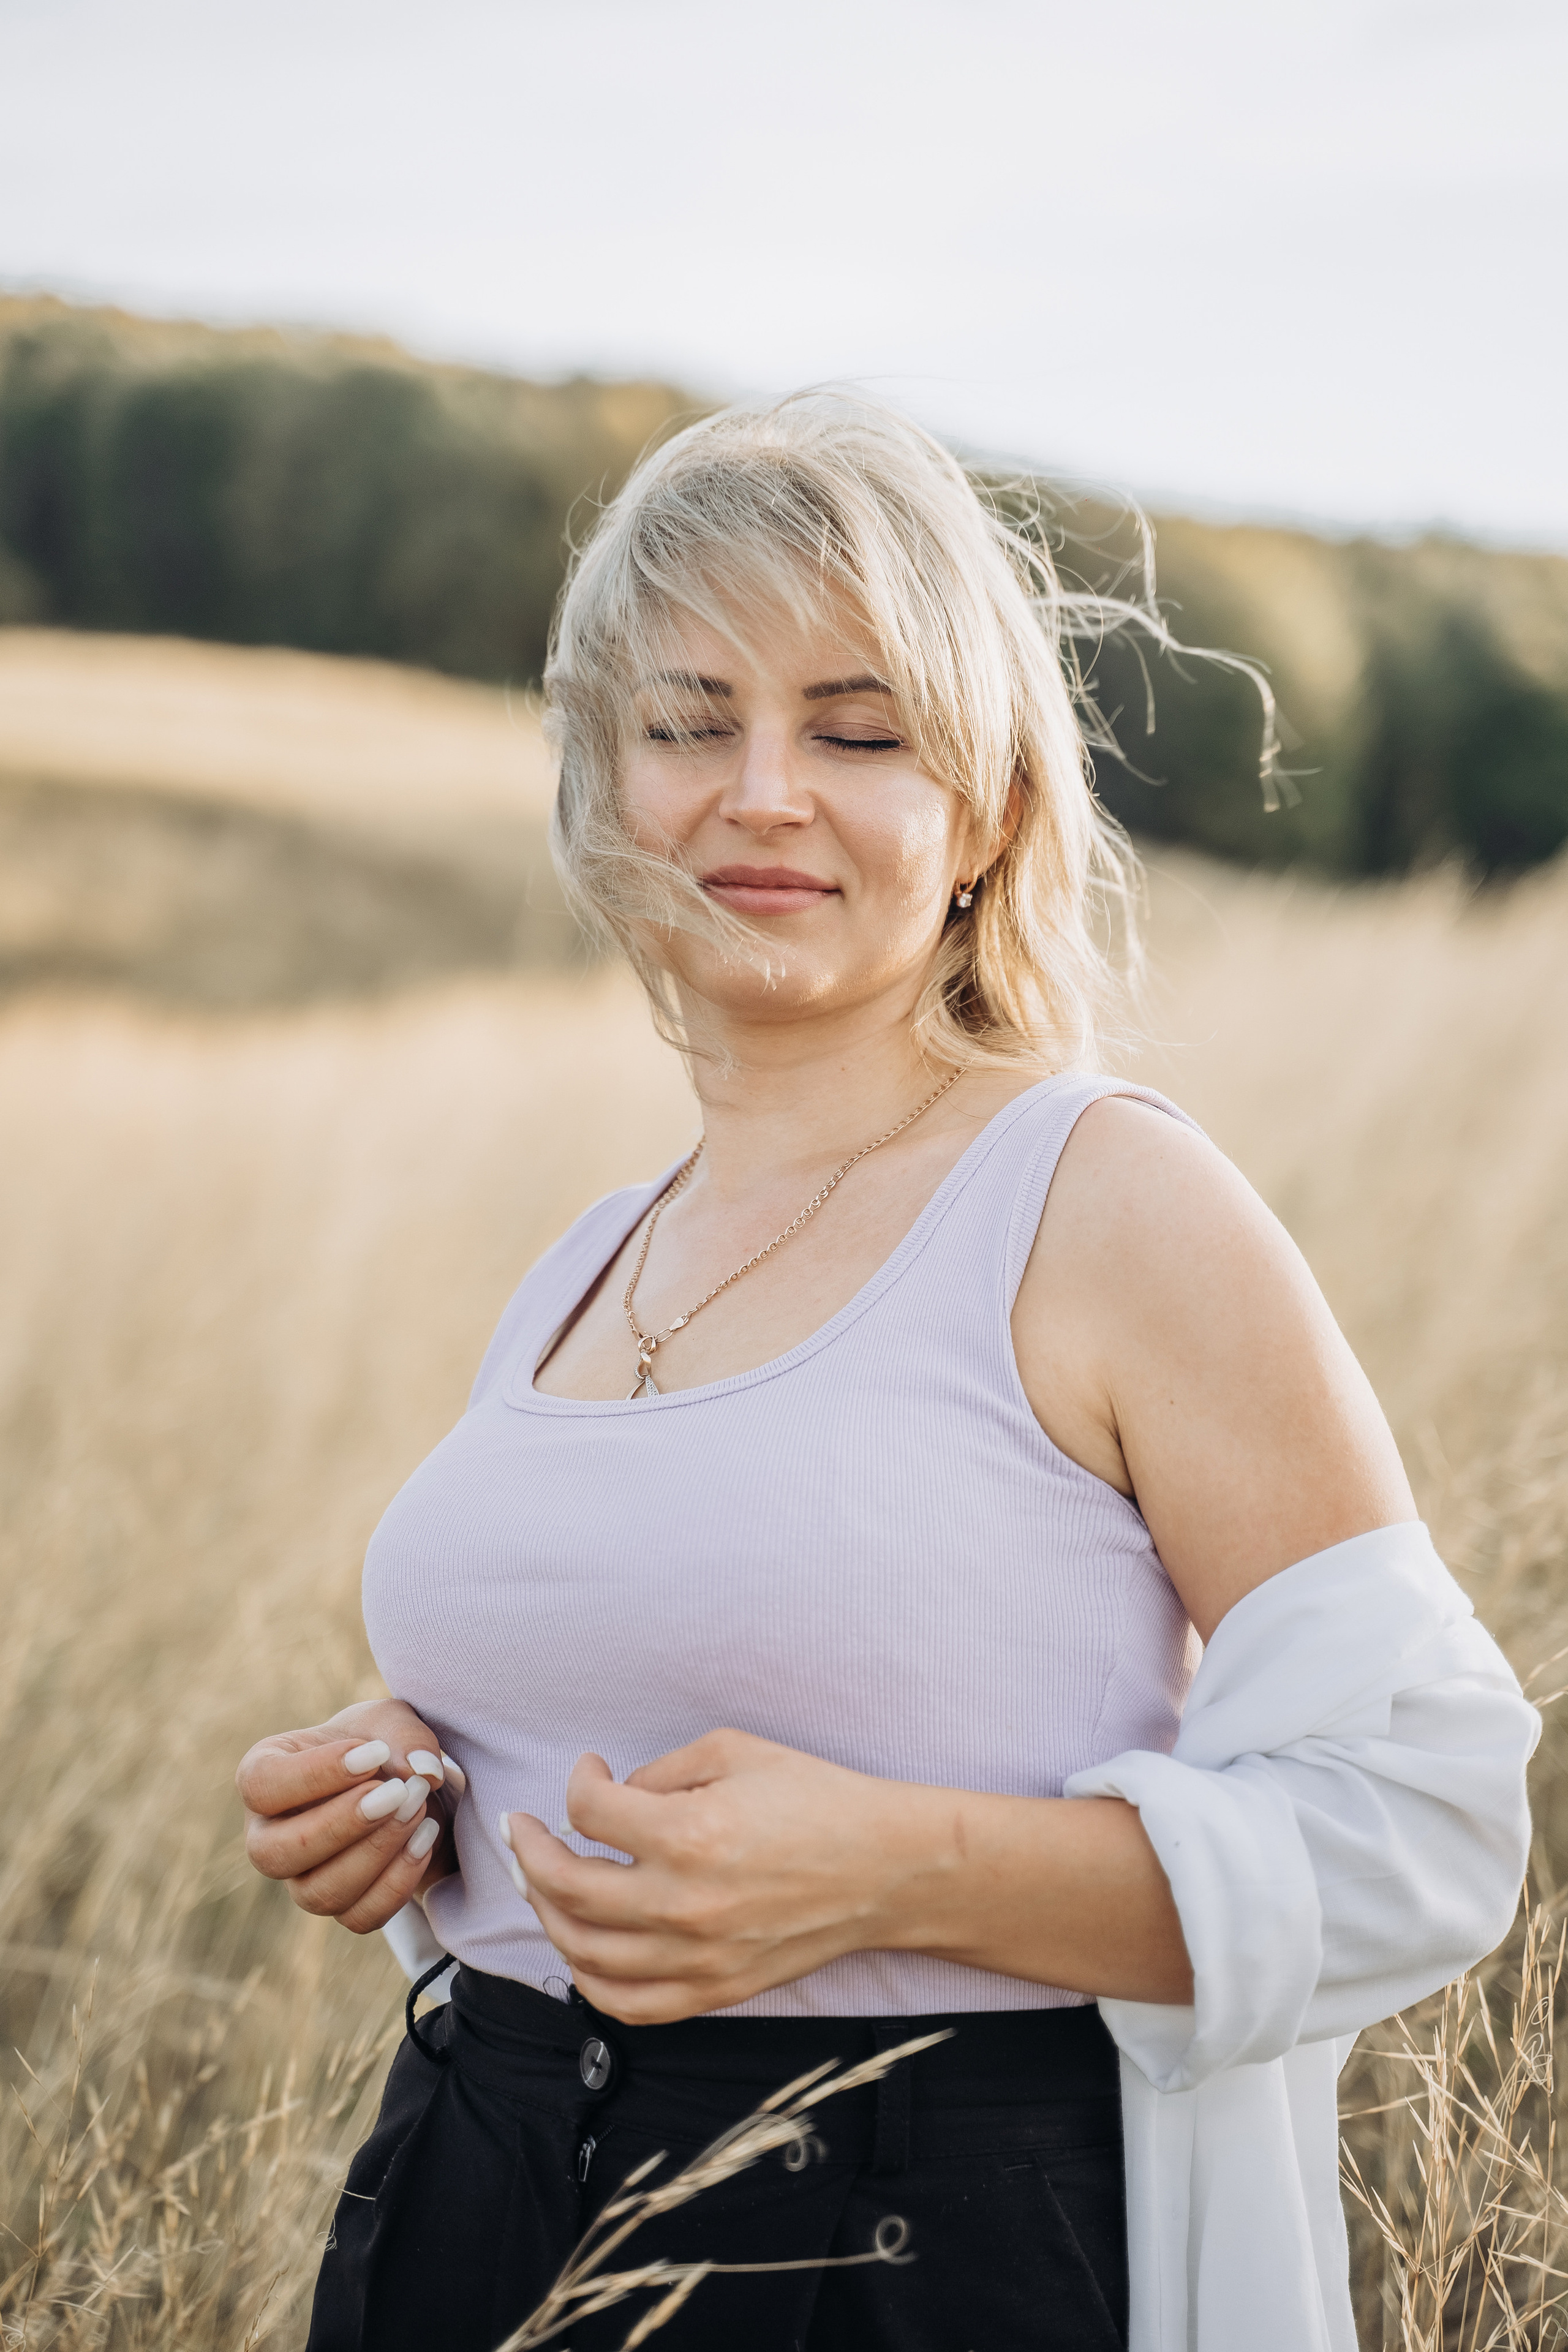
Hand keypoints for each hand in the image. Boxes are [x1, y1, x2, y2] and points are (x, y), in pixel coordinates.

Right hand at [237, 1699, 464, 1933]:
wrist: (402, 1784)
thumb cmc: (378, 1744)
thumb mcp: (391, 1721)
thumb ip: (404, 1735)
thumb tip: (422, 1770)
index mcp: (264, 1777)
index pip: (261, 1785)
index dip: (315, 1774)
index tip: (374, 1754)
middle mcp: (269, 1835)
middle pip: (274, 1853)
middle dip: (341, 1825)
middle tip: (398, 1791)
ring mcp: (301, 1879)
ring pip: (318, 1894)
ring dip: (375, 1854)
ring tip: (419, 1808)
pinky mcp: (341, 1906)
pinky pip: (359, 1917)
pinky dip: (398, 1883)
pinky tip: (425, 1838)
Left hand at [505, 1729, 909, 2022]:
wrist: (885, 1869)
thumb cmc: (817, 1800)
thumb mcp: (736, 1752)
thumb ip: (663, 1771)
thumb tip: (617, 1796)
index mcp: (688, 1835)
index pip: (590, 1811)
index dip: (577, 1782)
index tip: (589, 1770)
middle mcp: (683, 1904)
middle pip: (567, 1887)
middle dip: (532, 1852)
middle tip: (526, 1830)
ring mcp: (696, 1957)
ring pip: (583, 1950)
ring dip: (547, 1912)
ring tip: (542, 1883)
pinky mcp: (713, 1990)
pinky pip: (626, 2005)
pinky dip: (588, 1980)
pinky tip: (578, 1949)